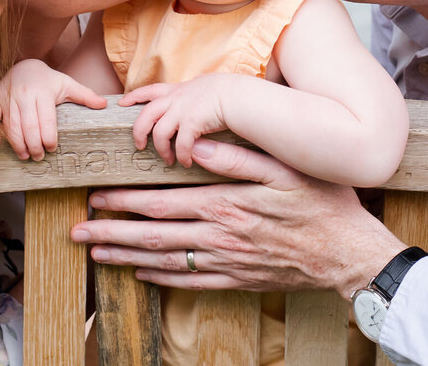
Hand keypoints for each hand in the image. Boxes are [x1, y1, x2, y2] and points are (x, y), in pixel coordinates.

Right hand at [0, 59, 106, 159]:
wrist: (24, 65)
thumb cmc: (48, 80)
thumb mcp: (67, 85)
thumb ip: (85, 95)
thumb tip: (104, 105)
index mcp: (42, 92)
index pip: (46, 119)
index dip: (49, 137)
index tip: (52, 148)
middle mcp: (24, 94)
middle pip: (28, 126)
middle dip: (33, 145)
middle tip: (38, 157)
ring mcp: (7, 97)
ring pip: (10, 125)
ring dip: (17, 143)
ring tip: (25, 156)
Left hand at [70, 138, 404, 297]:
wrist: (350, 255)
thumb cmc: (321, 203)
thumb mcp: (283, 169)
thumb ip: (236, 156)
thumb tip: (192, 145)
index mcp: (225, 204)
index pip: (160, 203)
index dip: (123, 200)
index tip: (94, 196)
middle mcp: (219, 236)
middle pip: (152, 234)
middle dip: (110, 231)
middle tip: (77, 230)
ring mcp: (227, 262)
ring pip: (164, 260)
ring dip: (126, 256)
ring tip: (96, 252)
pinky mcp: (238, 279)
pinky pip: (189, 282)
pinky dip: (160, 278)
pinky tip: (140, 274)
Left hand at [119, 77, 229, 166]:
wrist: (239, 94)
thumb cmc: (228, 94)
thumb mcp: (205, 89)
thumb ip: (192, 97)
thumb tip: (187, 109)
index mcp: (178, 90)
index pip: (149, 90)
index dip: (134, 96)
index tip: (122, 102)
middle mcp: (176, 98)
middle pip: (145, 114)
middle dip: (138, 131)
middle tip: (140, 146)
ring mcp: (182, 109)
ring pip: (159, 132)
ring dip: (162, 149)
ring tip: (168, 161)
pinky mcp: (192, 122)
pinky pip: (180, 144)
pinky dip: (182, 155)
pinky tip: (187, 163)